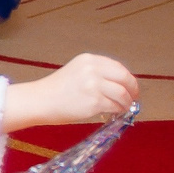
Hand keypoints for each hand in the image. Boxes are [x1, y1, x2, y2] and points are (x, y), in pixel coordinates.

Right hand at [3, 52, 137, 129]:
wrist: (39, 101)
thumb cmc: (56, 90)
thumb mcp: (77, 72)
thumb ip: (96, 73)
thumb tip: (120, 85)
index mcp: (89, 60)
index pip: (118, 67)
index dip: (127, 78)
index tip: (130, 87)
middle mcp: (93, 69)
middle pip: (124, 78)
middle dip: (132, 89)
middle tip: (133, 98)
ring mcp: (94, 85)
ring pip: (122, 93)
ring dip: (126, 102)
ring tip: (124, 107)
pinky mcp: (94, 101)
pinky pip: (114, 106)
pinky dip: (118, 110)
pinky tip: (114, 112)